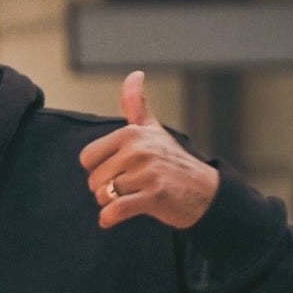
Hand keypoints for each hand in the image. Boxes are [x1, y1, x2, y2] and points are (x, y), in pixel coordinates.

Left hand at [78, 71, 220, 229]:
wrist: (204, 192)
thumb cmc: (172, 161)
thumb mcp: (153, 129)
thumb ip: (136, 104)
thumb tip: (134, 74)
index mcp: (132, 133)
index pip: (87, 158)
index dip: (100, 169)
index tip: (120, 170)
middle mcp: (139, 149)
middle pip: (94, 180)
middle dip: (106, 189)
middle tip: (130, 187)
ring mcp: (147, 172)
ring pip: (103, 196)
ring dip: (111, 204)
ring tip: (133, 197)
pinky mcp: (153, 196)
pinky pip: (115, 211)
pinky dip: (109, 219)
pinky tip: (112, 218)